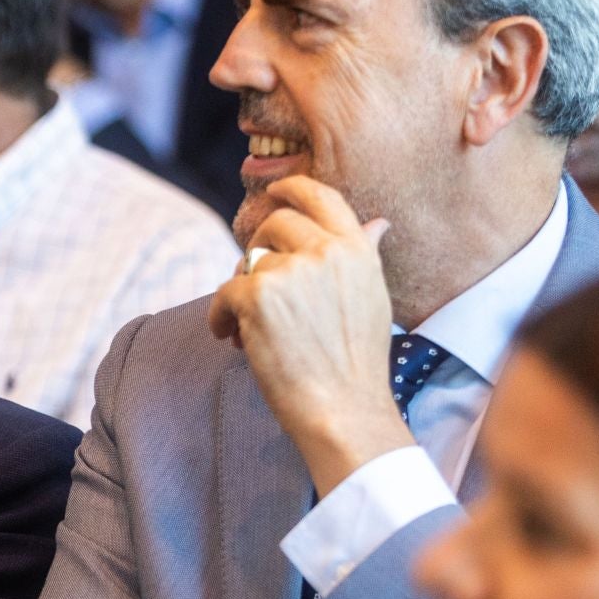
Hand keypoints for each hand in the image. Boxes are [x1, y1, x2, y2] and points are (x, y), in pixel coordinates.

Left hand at [206, 177, 414, 496]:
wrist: (343, 409)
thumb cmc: (356, 363)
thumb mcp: (373, 298)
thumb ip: (364, 254)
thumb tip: (378, 222)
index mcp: (355, 249)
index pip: (321, 195)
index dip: (292, 188)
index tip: (275, 191)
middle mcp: (324, 252)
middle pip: (274, 225)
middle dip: (259, 254)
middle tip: (260, 293)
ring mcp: (289, 271)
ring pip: (247, 263)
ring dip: (242, 293)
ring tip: (253, 330)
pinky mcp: (256, 296)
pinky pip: (223, 292)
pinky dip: (220, 317)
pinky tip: (230, 338)